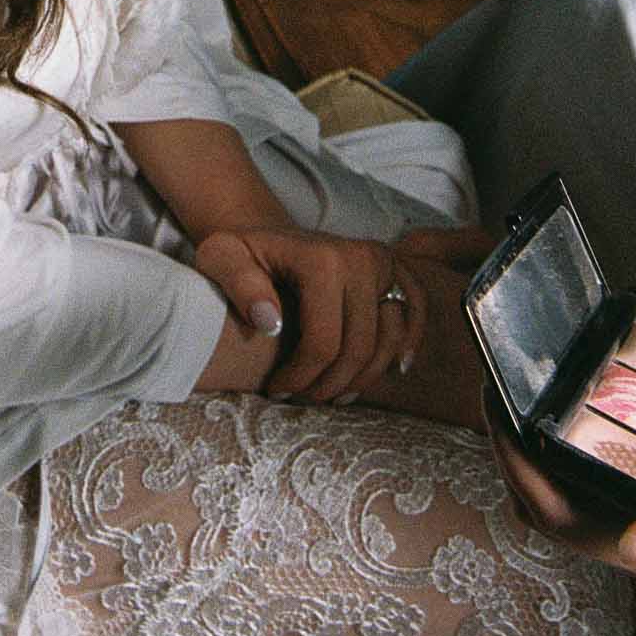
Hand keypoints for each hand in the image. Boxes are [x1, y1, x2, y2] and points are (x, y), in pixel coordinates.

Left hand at [193, 227, 426, 403]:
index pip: (324, 341)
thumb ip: (238, 285)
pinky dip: (408, 343)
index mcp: (321, 258)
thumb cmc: (242, 253)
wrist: (270, 237)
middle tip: (302, 399)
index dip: (301, 378)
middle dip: (329, 385)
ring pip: (389, 340)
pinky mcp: (397, 270)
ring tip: (332, 393)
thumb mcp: (220, 259)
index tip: (277, 392)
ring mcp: (384, 262)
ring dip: (363, 377)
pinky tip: (393, 369)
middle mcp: (361, 257)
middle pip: (359, 347)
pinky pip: (415, 314)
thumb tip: (269, 322)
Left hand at [485, 386, 635, 590]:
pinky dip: (576, 433)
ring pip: (574, 484)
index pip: (563, 524)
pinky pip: (603, 461)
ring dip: (539, 445)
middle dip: (516, 458)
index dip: (520, 475)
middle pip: (556, 506)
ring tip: (522, 395)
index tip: (499, 420)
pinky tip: (570, 399)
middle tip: (497, 398)